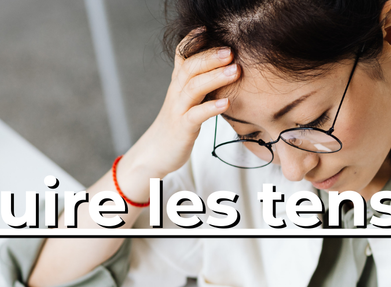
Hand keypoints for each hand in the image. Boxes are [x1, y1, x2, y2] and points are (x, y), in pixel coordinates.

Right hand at [116, 31, 239, 197]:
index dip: (193, 40)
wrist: (156, 153)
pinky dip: (211, 108)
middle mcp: (176, 92)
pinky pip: (195, 115)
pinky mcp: (182, 128)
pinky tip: (226, 103)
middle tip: (231, 50)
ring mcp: (178, 109)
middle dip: (210, 56)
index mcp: (178, 83)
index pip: (182, 55)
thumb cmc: (177, 125)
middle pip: (189, 67)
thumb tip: (228, 68)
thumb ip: (202, 84)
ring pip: (193, 87)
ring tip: (235, 70)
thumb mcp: (187, 100)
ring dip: (214, 77)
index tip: (210, 28)